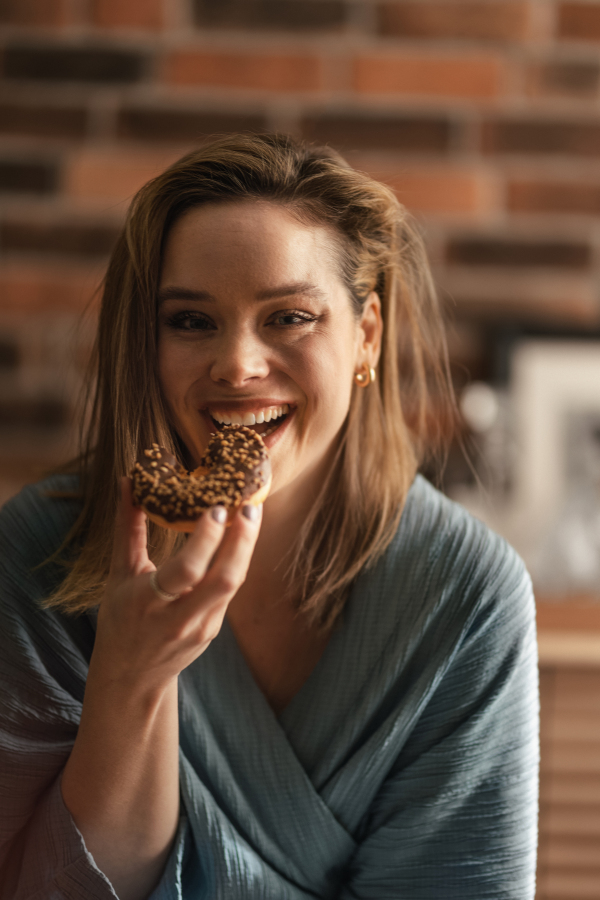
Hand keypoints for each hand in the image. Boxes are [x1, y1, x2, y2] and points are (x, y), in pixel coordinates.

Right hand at [89, 478, 261, 695]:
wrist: (132, 676)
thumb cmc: (121, 618)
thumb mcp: (119, 574)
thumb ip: (127, 528)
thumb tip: (129, 482)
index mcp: (150, 602)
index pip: (187, 571)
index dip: (206, 540)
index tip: (216, 509)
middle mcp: (180, 618)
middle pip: (225, 579)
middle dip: (243, 540)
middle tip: (249, 505)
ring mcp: (202, 627)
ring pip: (233, 583)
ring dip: (246, 546)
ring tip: (251, 512)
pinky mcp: (214, 628)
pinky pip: (230, 588)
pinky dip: (237, 559)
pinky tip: (241, 535)